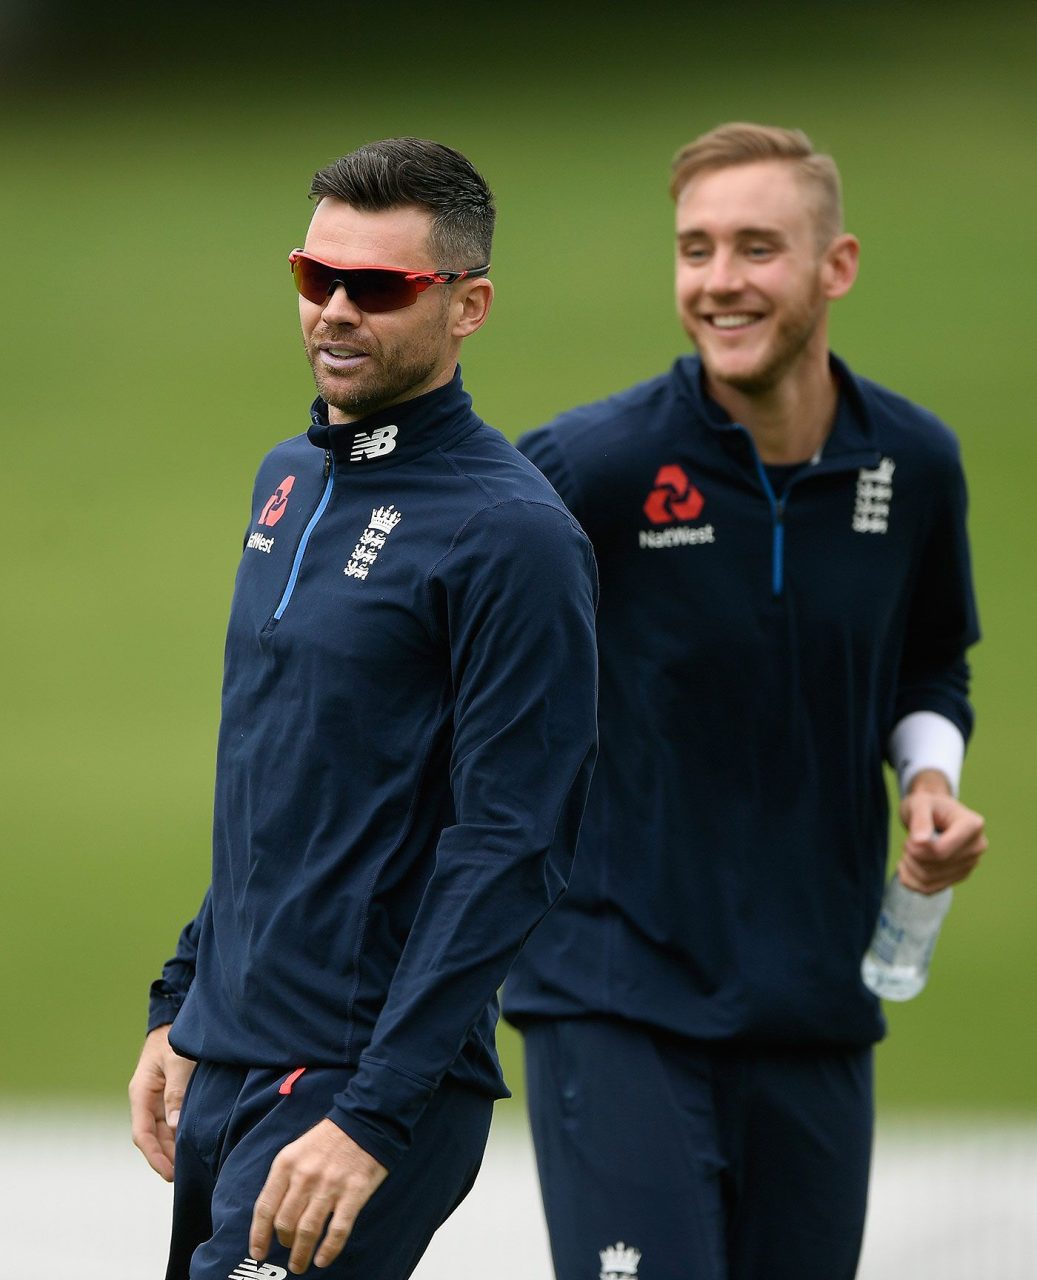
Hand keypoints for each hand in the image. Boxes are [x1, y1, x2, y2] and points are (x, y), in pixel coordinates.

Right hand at [128, 1024, 194, 1180]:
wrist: (177, 1015)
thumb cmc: (175, 1037)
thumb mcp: (177, 1061)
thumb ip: (176, 1092)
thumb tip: (175, 1127)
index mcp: (141, 1093)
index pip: (142, 1133)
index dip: (154, 1156)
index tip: (169, 1173)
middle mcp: (147, 1099)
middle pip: (153, 1137)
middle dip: (166, 1157)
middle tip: (187, 1175)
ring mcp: (157, 1097)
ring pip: (162, 1131)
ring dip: (173, 1148)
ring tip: (192, 1165)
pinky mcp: (170, 1094)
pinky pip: (172, 1120)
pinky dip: (180, 1134)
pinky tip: (193, 1143)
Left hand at [250, 1118, 387, 1273]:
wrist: (365, 1120)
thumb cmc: (328, 1138)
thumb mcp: (297, 1150)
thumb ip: (285, 1179)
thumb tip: (274, 1216)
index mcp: (286, 1164)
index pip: (265, 1207)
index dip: (259, 1235)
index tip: (258, 1253)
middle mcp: (305, 1176)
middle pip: (285, 1223)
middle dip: (284, 1244)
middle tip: (288, 1253)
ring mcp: (330, 1186)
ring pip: (307, 1231)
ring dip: (301, 1254)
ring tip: (299, 1266)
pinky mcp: (353, 1193)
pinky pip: (337, 1230)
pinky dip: (328, 1250)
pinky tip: (322, 1260)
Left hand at [898, 770, 986, 892]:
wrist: (933, 813)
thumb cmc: (927, 805)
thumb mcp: (919, 803)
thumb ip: (920, 819)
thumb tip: (920, 842)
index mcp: (972, 826)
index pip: (942, 852)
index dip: (918, 850)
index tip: (910, 839)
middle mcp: (977, 847)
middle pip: (935, 866)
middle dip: (912, 856)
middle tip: (907, 842)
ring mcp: (970, 864)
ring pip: (929, 880)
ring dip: (910, 867)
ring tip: (908, 851)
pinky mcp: (959, 877)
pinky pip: (929, 889)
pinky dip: (910, 880)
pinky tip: (906, 865)